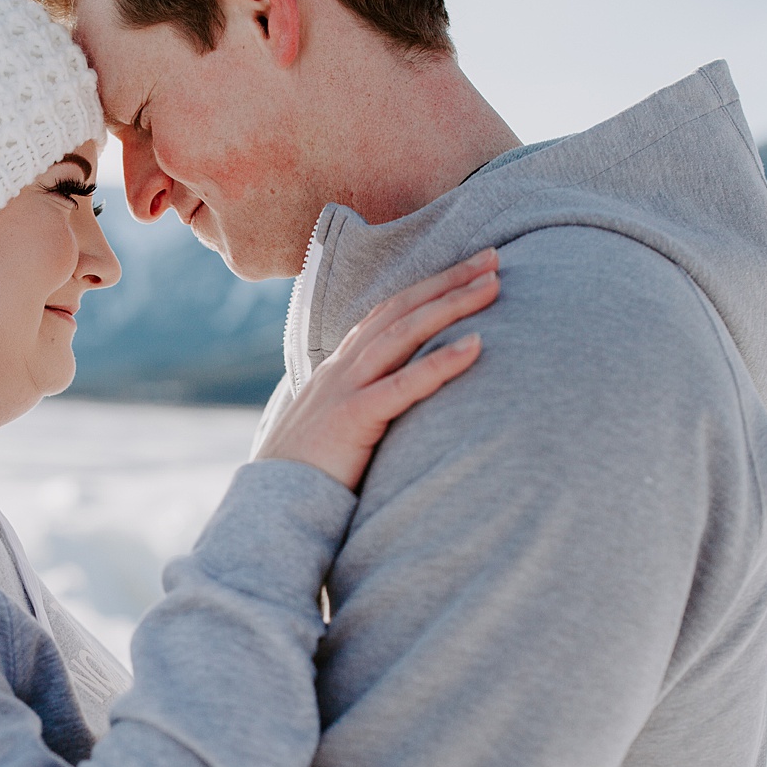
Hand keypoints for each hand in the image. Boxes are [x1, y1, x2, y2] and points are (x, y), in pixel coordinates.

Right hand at [257, 249, 499, 489]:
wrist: (272, 508)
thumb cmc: (311, 476)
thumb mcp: (341, 429)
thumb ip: (366, 408)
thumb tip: (400, 406)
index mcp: (339, 369)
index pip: (388, 313)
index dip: (428, 287)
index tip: (468, 270)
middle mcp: (341, 368)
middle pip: (400, 310)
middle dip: (448, 281)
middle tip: (494, 258)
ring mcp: (344, 389)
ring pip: (404, 334)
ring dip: (451, 305)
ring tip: (493, 286)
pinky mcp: (351, 418)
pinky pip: (403, 385)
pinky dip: (441, 363)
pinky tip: (477, 346)